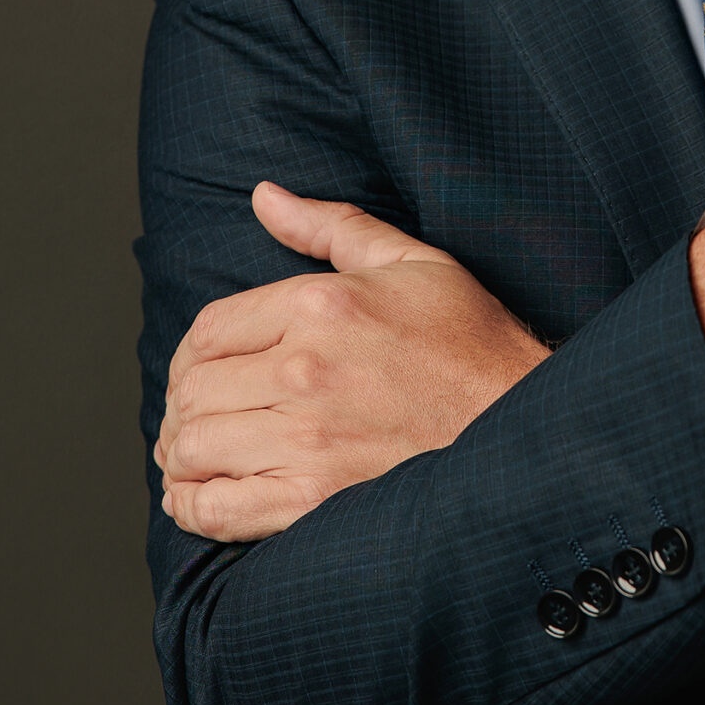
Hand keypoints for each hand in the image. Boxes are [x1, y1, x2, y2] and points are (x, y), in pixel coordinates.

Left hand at [155, 182, 550, 540]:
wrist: (523, 421)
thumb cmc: (471, 342)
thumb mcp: (411, 262)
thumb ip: (331, 226)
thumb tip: (264, 196)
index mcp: (321, 305)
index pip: (208, 330)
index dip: (189, 357)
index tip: (198, 373)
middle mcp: (306, 369)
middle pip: (192, 390)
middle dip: (183, 405)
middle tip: (196, 417)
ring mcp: (308, 439)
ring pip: (193, 447)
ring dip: (181, 455)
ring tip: (195, 456)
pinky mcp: (315, 500)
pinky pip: (217, 509)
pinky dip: (192, 507)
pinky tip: (198, 498)